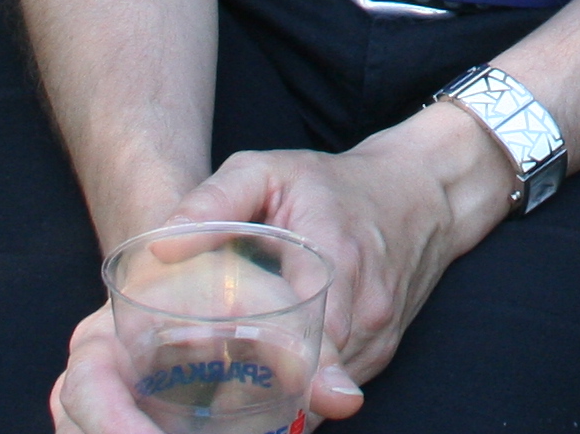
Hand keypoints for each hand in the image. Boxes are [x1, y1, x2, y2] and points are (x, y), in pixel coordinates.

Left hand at [49, 108, 512, 426]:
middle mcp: (364, 310)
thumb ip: (212, 202)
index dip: (283, 376)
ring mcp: (377, 338)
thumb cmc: (332, 184)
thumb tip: (159, 249)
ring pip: (319, 397)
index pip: (314, 337)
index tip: (256, 404)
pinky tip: (258, 393)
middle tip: (204, 411)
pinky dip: (296, 399)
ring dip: (274, 405)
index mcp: (336, 259)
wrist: (420, 193)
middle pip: (309, 380)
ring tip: (218, 405)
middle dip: (256, 401)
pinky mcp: (380, 354)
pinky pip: (331, 394)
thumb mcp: (267, 171)